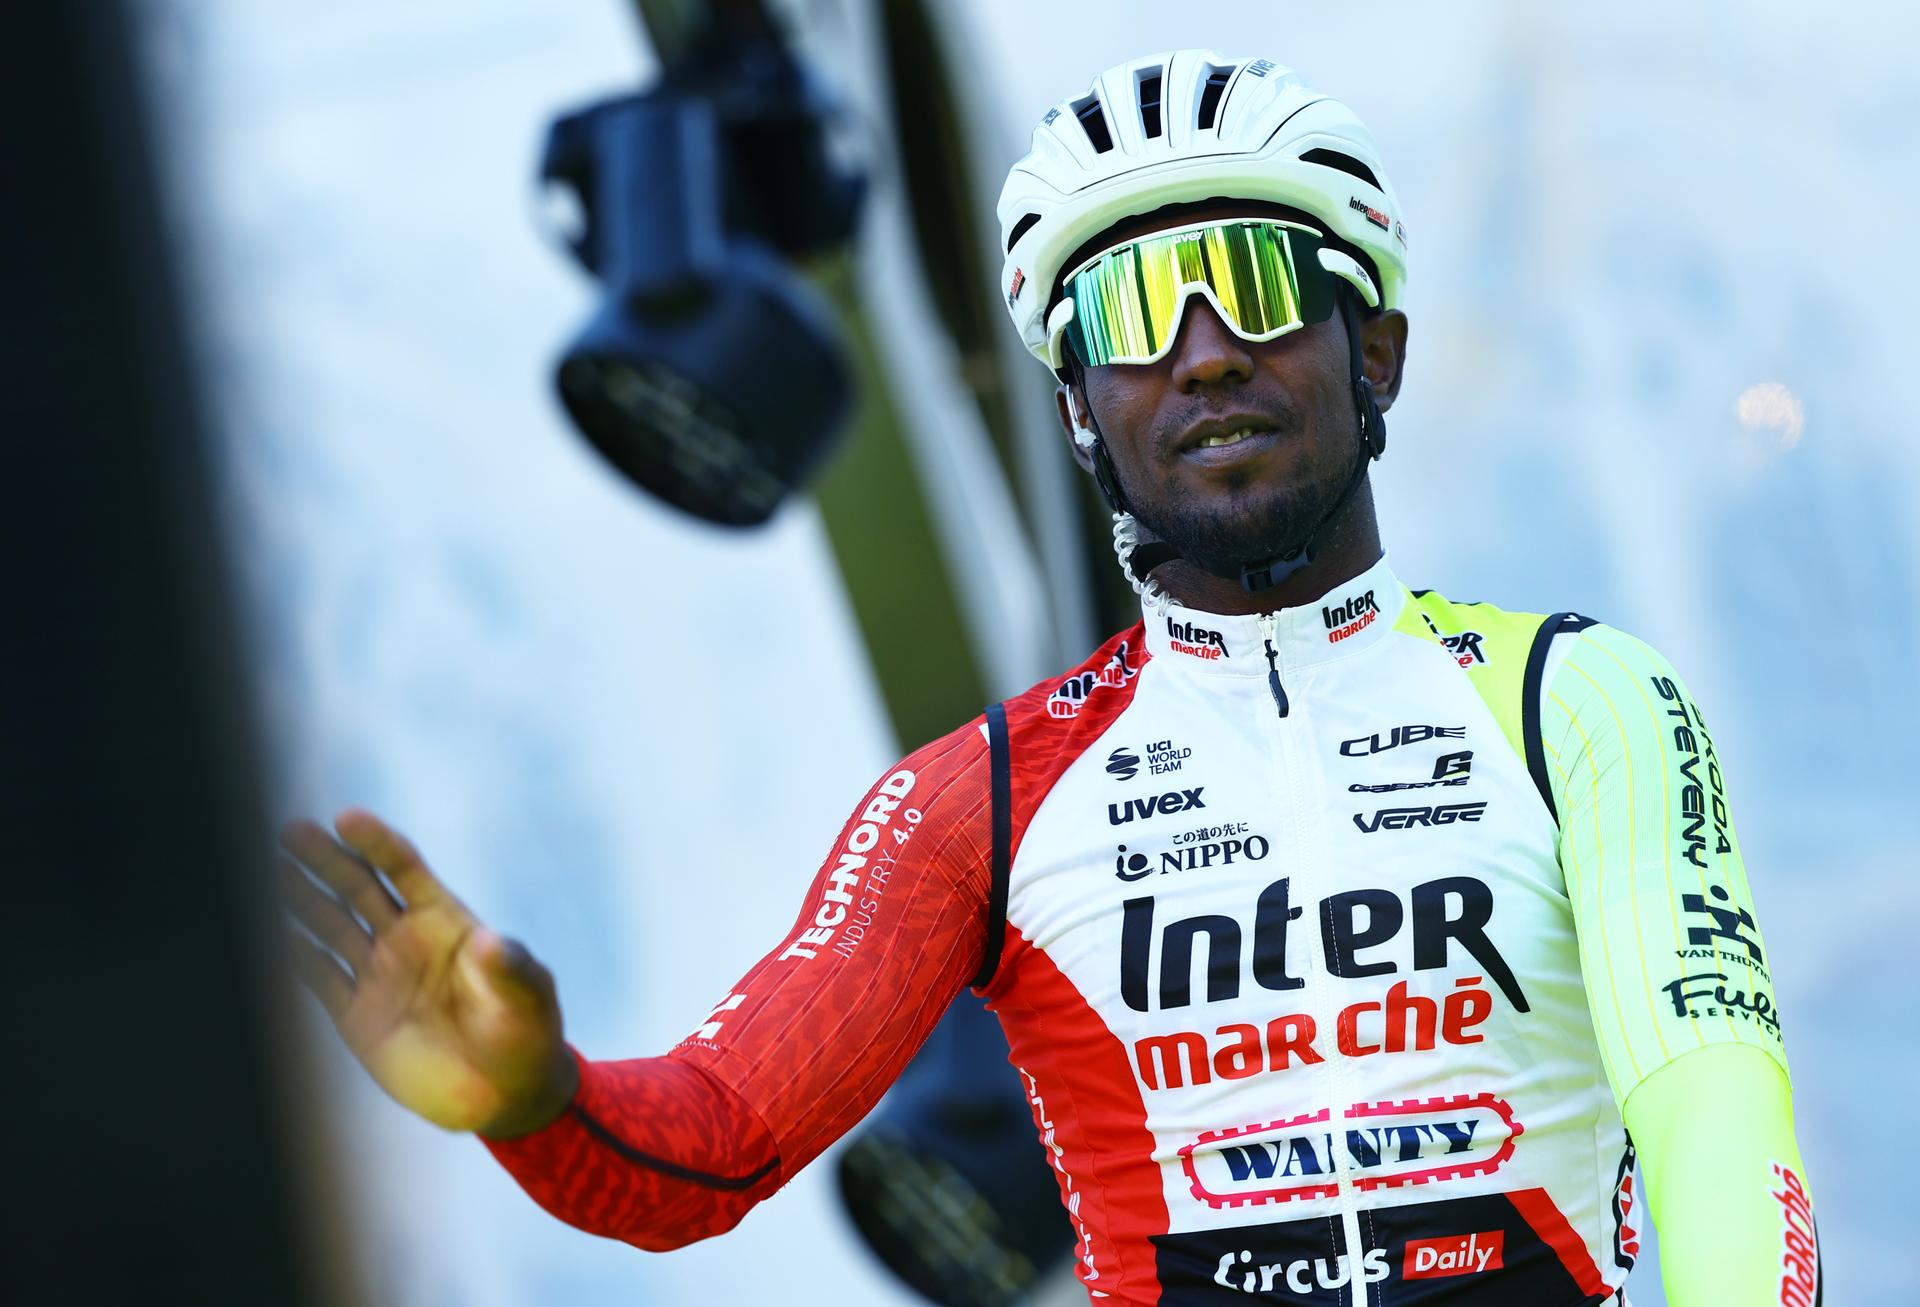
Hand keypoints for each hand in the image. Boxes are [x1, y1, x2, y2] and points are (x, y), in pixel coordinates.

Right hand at [279, 809, 577, 1137]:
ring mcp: (379, 976)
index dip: (376, 843)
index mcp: (445, 921)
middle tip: (290, 832)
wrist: (506, 1093)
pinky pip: (318, 977)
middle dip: (325, 859)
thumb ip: (511, 968)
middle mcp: (405, 940)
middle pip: (357, 888)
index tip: (346, 819)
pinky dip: (294, 956)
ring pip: (330, 925)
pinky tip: (268, 935)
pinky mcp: (358, 1016)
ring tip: (266, 871)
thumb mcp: (529, 997)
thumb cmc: (526, 1033)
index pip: (403, 869)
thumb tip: (492, 942)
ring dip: (300, 898)